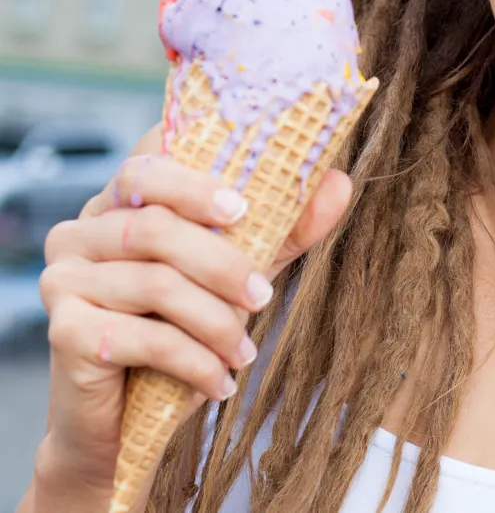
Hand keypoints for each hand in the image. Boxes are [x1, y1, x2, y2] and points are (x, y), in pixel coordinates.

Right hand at [34, 123, 349, 493]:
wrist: (127, 421)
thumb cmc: (184, 329)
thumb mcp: (240, 271)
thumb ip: (284, 228)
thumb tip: (339, 182)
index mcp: (117, 206)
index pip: (146, 166)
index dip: (195, 181)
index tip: (245, 206)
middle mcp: (79, 233)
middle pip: (156, 227)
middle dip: (223, 263)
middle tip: (264, 296)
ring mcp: (63, 280)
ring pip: (156, 284)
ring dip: (217, 322)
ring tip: (244, 352)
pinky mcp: (64, 333)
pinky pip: (145, 338)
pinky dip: (195, 362)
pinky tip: (219, 382)